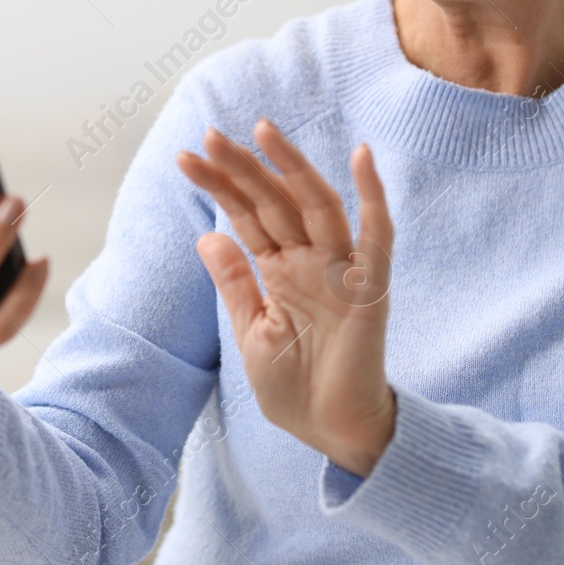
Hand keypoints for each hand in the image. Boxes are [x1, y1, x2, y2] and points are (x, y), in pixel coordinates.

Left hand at [178, 119, 396, 475]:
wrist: (333, 433)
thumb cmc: (295, 388)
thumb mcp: (251, 332)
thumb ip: (235, 283)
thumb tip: (207, 235)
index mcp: (281, 270)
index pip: (247, 215)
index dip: (220, 184)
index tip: (186, 157)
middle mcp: (310, 262)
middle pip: (275, 202)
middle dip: (243, 168)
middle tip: (210, 135)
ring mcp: (341, 273)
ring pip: (317, 206)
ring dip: (292, 168)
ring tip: (261, 131)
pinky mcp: (370, 292)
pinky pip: (377, 238)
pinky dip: (373, 197)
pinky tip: (363, 157)